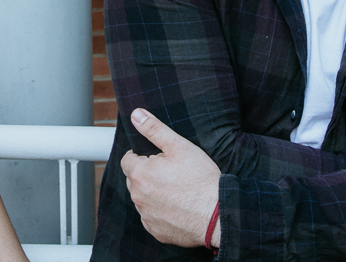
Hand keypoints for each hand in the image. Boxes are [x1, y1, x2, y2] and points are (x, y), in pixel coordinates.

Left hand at [121, 108, 221, 247]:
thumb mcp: (179, 146)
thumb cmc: (200, 179)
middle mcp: (138, 196)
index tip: (156, 158)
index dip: (140, 156)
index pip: (127, 160)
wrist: (218, 214)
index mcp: (140, 174)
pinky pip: (151, 218)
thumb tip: (136, 114)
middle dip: (146, 174)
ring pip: (142, 199)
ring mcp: (146, 216)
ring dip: (152, 193)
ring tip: (176, 189)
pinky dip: (160, 212)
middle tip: (169, 173)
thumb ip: (154, 129)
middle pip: (134, 180)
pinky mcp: (156, 231)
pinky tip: (177, 206)